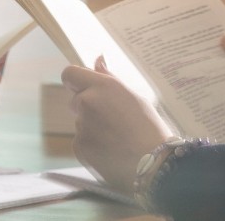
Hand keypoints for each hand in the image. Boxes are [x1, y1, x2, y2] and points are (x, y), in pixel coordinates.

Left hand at [63, 57, 177, 190]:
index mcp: (102, 87)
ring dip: (92, 126)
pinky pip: (81, 140)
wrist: (154, 164)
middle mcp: (87, 103)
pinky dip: (92, 144)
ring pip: (80, 122)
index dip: (76, 80)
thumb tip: (97, 61)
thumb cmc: (150, 128)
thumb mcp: (134, 97)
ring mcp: (81, 126)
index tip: (85, 87)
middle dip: (87, 106)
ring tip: (117, 138)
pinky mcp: (79, 147)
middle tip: (112, 119)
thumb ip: (110, 79)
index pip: (70, 74)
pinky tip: (111, 150)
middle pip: (75, 100)